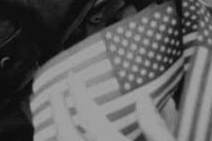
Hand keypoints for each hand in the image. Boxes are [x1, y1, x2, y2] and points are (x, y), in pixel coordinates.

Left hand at [52, 70, 175, 140]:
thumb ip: (157, 126)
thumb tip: (143, 99)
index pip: (89, 117)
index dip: (78, 93)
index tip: (72, 76)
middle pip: (66, 136)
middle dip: (57, 112)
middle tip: (54, 94)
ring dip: (56, 134)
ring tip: (56, 121)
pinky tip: (67, 139)